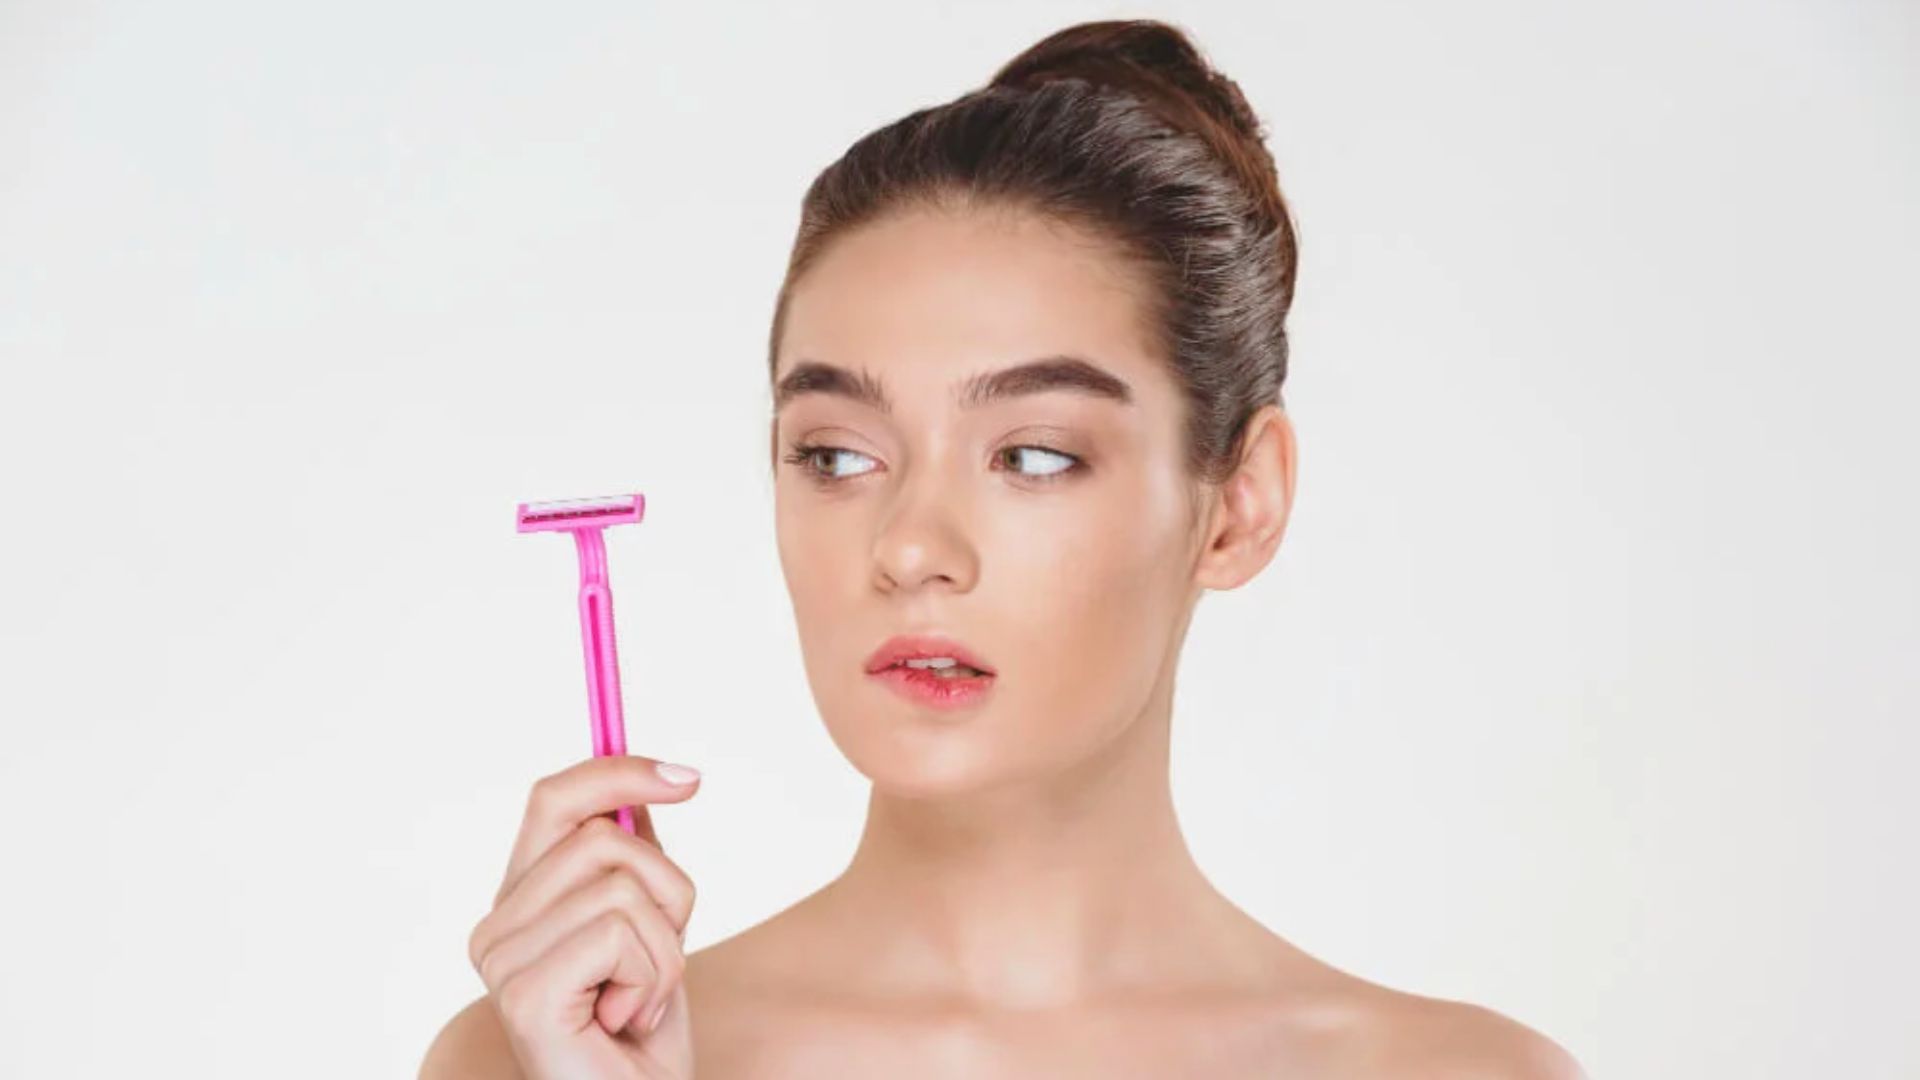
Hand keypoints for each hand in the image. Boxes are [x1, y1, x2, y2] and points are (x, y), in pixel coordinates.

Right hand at [467, 754, 701, 1078]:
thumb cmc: (642, 1031)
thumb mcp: (650, 927)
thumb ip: (635, 861)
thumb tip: (648, 784)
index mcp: (520, 900)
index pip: (554, 799)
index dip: (618, 772)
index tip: (689, 779)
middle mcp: (496, 925)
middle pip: (601, 837)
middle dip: (667, 889)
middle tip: (662, 953)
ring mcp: (501, 959)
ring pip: (621, 887)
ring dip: (665, 947)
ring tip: (643, 998)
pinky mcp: (523, 993)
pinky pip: (619, 933)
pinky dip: (653, 978)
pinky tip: (629, 1020)